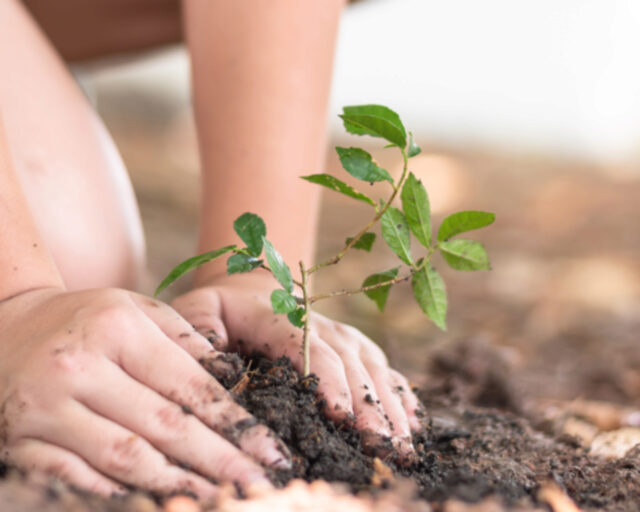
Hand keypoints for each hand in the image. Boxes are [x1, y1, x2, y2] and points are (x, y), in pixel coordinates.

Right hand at [0, 287, 289, 497]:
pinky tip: (156, 499)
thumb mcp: (137, 310)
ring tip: (219, 497)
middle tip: (257, 484)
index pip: (189, 387)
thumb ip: (187, 341)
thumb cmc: (87, 319)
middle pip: (164, 428)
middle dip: (219, 461)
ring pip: (125, 459)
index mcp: (118, 330)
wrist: (7, 326)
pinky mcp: (21, 440)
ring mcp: (46, 409)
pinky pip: (75, 477)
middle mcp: (80, 369)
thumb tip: (237, 381)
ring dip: (178, 484)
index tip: (270, 450)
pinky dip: (116, 493)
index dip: (235, 424)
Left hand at [172, 273, 422, 459]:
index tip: (341, 416)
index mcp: (280, 318)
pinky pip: (384, 368)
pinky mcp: (355, 346)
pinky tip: (414, 423)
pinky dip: (401, 394)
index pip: (309, 348)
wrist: (252, 289)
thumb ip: (199, 334)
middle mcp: (319, 325)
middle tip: (383, 447)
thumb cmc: (220, 310)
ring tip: (404, 446)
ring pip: (373, 369)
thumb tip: (215, 367)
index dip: (328, 381)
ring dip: (390, 408)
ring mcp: (342, 335)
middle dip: (368, 408)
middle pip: (350, 365)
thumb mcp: (197, 313)